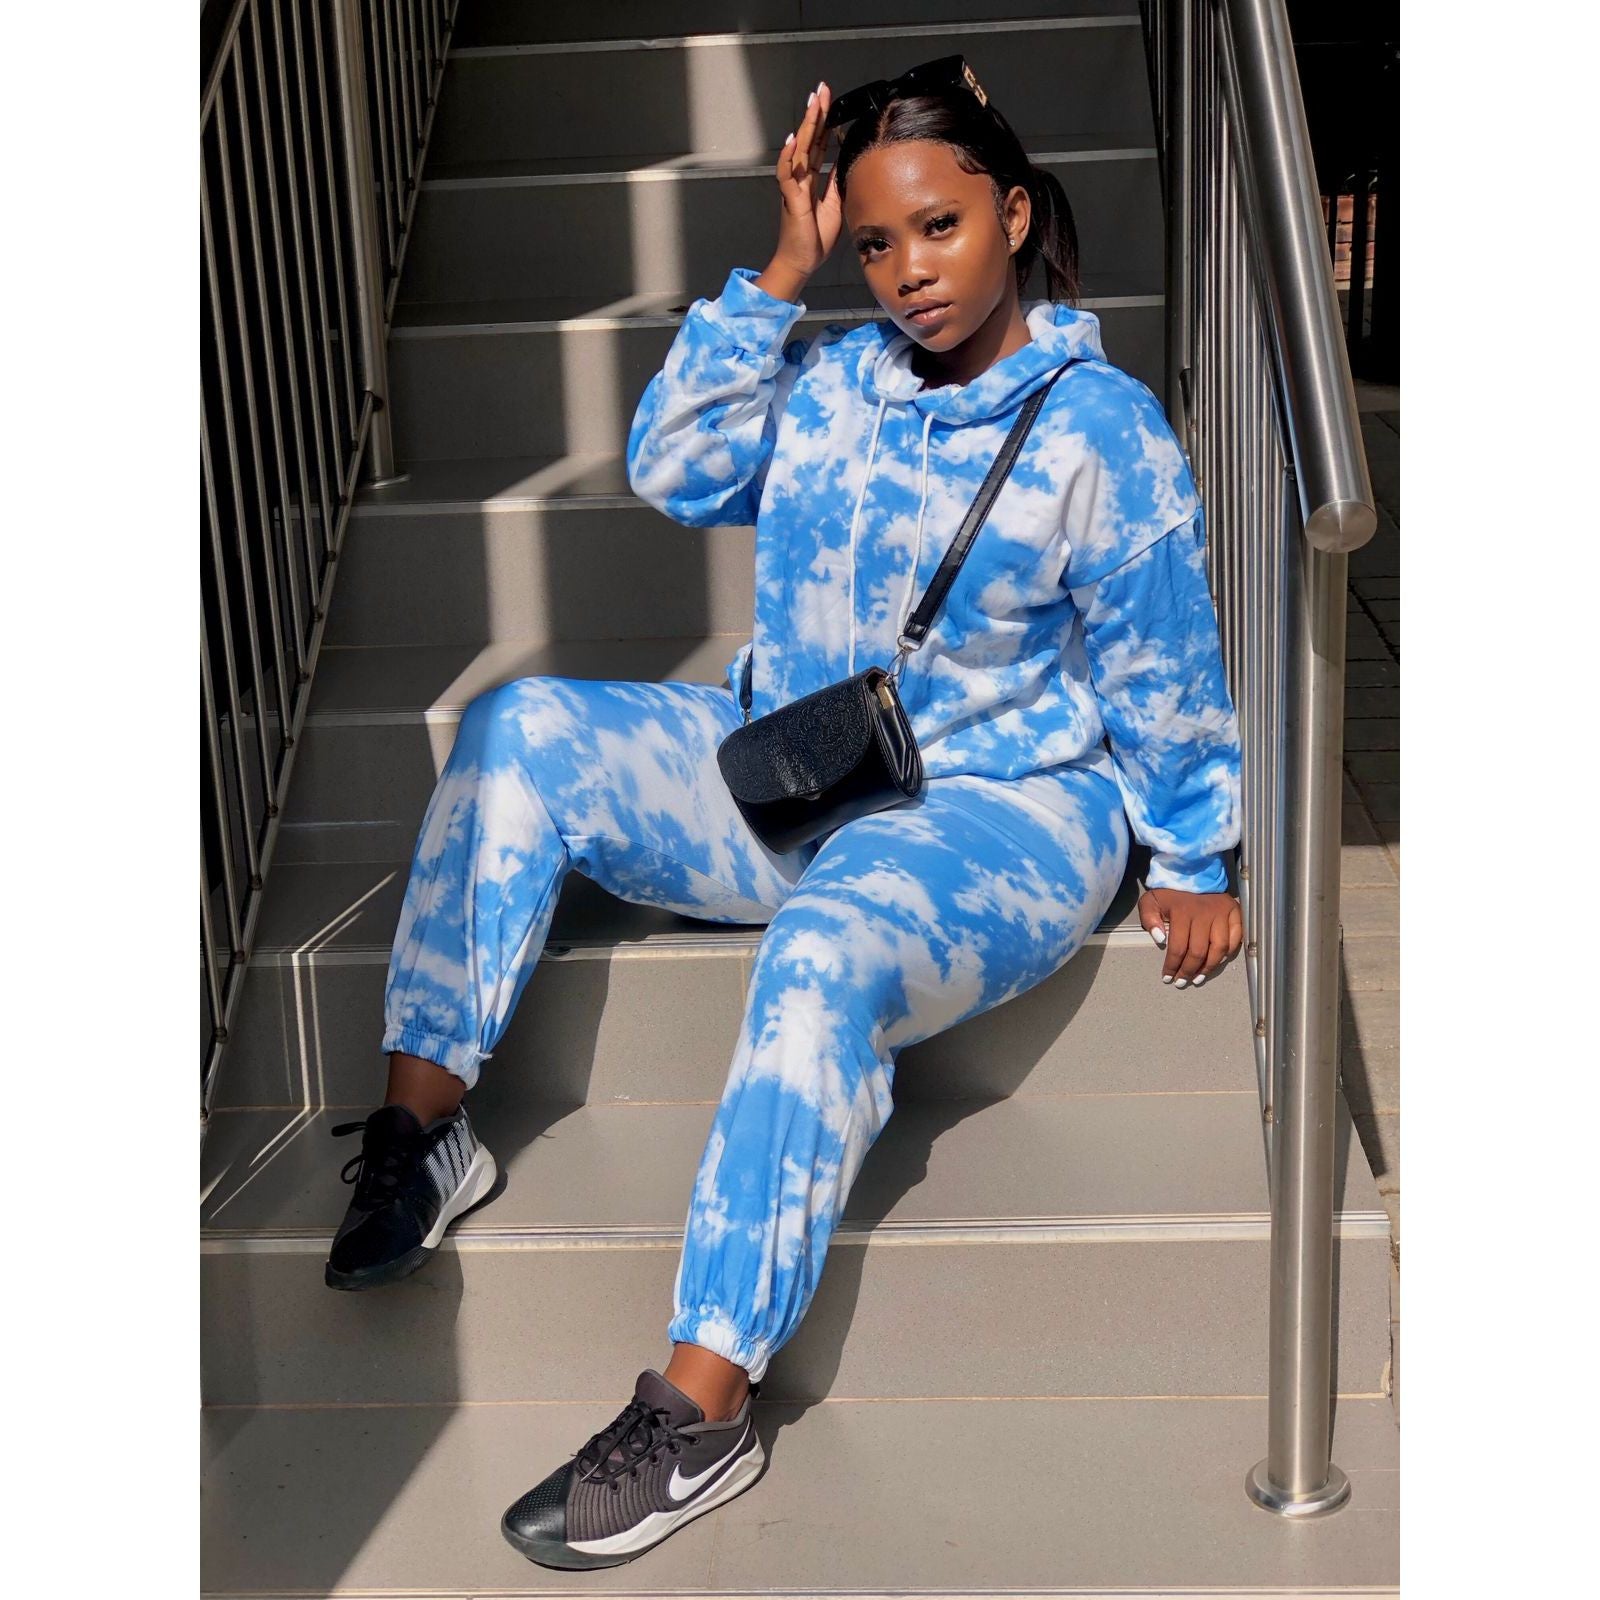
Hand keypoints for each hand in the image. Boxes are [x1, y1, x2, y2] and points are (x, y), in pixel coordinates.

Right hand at [770, 79, 842, 280]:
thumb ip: (836, 183)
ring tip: (812, 104)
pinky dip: (789, 158)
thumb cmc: (815, 239)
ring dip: (806, 127)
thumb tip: (844, 161)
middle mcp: (801, 179)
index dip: (824, 124)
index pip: (819, 145)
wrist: (802, 262)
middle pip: (810, 140)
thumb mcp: (835, 206)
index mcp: (811, 181)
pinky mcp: (790, 200)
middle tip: (822, 90)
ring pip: (800, 151)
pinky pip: (787, 175)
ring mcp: (794, 188)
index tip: (830, 103)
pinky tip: (794, 140)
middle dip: (816, 115)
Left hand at [1137, 886, 1242, 987]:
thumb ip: (1149, 919)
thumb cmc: (1170, 892)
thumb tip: (1160, 940)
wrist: (1193, 872)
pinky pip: (1235, 939)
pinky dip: (1228, 953)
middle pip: (1199, 952)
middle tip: (1182, 982)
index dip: (1172, 966)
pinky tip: (1218, 962)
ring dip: (1209, 967)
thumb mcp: (1151, 901)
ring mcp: (1222, 913)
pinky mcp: (1235, 912)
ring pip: (1219, 949)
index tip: (1168, 978)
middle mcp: (1204, 914)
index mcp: (1182, 911)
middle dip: (1188, 971)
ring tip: (1198, 978)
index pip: (1178, 948)